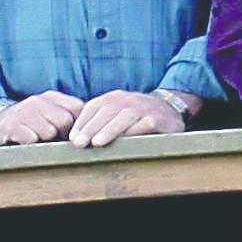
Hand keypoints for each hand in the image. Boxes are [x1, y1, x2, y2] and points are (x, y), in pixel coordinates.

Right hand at [0, 91, 84, 146]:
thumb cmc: (28, 123)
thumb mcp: (48, 114)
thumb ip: (68, 117)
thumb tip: (93, 131)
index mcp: (51, 97)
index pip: (77, 108)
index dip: (79, 125)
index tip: (73, 135)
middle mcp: (37, 101)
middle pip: (64, 121)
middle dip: (61, 135)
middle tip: (51, 140)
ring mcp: (23, 112)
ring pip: (48, 132)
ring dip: (44, 141)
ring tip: (35, 140)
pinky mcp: (11, 126)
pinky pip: (30, 139)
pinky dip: (30, 145)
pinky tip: (23, 143)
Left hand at [69, 89, 191, 147]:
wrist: (169, 109)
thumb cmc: (135, 117)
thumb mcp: (117, 114)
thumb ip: (99, 121)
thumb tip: (74, 139)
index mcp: (114, 98)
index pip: (93, 107)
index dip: (82, 122)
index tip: (72, 138)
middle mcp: (128, 100)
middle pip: (106, 112)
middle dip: (91, 128)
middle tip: (79, 143)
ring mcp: (144, 108)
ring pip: (124, 117)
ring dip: (109, 130)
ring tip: (97, 143)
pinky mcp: (158, 118)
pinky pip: (145, 124)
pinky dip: (134, 132)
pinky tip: (124, 144)